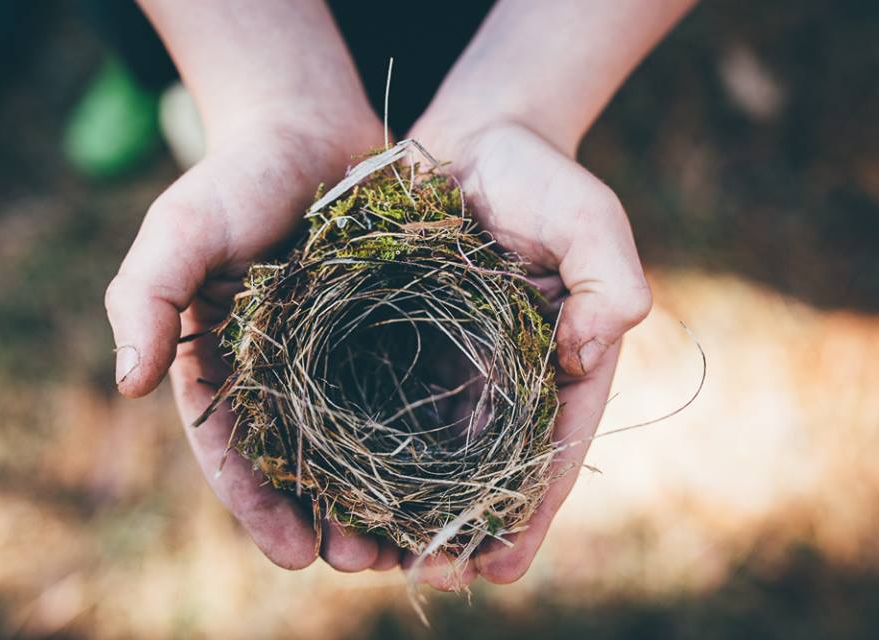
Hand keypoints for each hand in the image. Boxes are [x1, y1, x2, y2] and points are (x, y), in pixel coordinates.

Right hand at [105, 102, 403, 572]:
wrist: (306, 128)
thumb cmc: (235, 178)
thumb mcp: (180, 229)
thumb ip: (145, 299)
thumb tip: (126, 386)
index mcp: (223, 365)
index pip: (234, 451)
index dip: (259, 506)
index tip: (293, 554)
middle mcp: (278, 373)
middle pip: (301, 464)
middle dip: (328, 519)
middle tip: (364, 564)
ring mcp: (333, 355)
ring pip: (357, 441)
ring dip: (379, 497)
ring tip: (409, 542)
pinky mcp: (386, 331)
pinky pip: (402, 392)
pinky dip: (420, 436)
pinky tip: (449, 472)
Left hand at [403, 119, 651, 586]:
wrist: (471, 143)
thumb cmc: (539, 179)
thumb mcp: (587, 215)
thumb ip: (609, 274)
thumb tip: (599, 341)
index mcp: (555, 365)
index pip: (548, 452)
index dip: (528, 511)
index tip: (502, 567)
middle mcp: (501, 379)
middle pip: (483, 470)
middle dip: (456, 528)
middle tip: (424, 575)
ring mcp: (445, 365)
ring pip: (424, 451)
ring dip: (398, 505)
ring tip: (363, 551)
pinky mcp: (390, 342)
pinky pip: (373, 404)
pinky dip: (358, 448)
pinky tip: (329, 485)